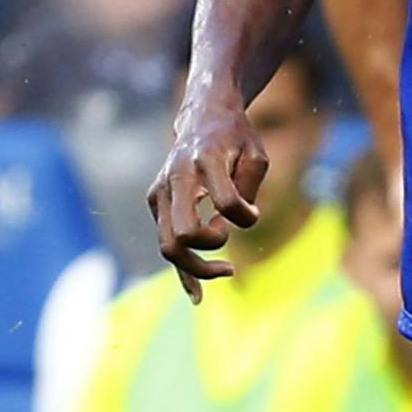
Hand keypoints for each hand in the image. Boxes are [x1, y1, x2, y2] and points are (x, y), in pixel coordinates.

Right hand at [147, 94, 266, 302]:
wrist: (202, 116)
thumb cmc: (236, 136)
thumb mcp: (255, 153)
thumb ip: (247, 189)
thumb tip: (230, 225)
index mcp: (205, 159)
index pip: (226, 203)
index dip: (246, 216)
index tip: (252, 212)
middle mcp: (176, 176)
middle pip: (183, 234)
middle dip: (210, 248)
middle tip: (228, 240)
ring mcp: (160, 192)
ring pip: (168, 246)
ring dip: (197, 267)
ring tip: (227, 271)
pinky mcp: (156, 203)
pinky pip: (165, 243)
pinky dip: (182, 271)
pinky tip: (197, 295)